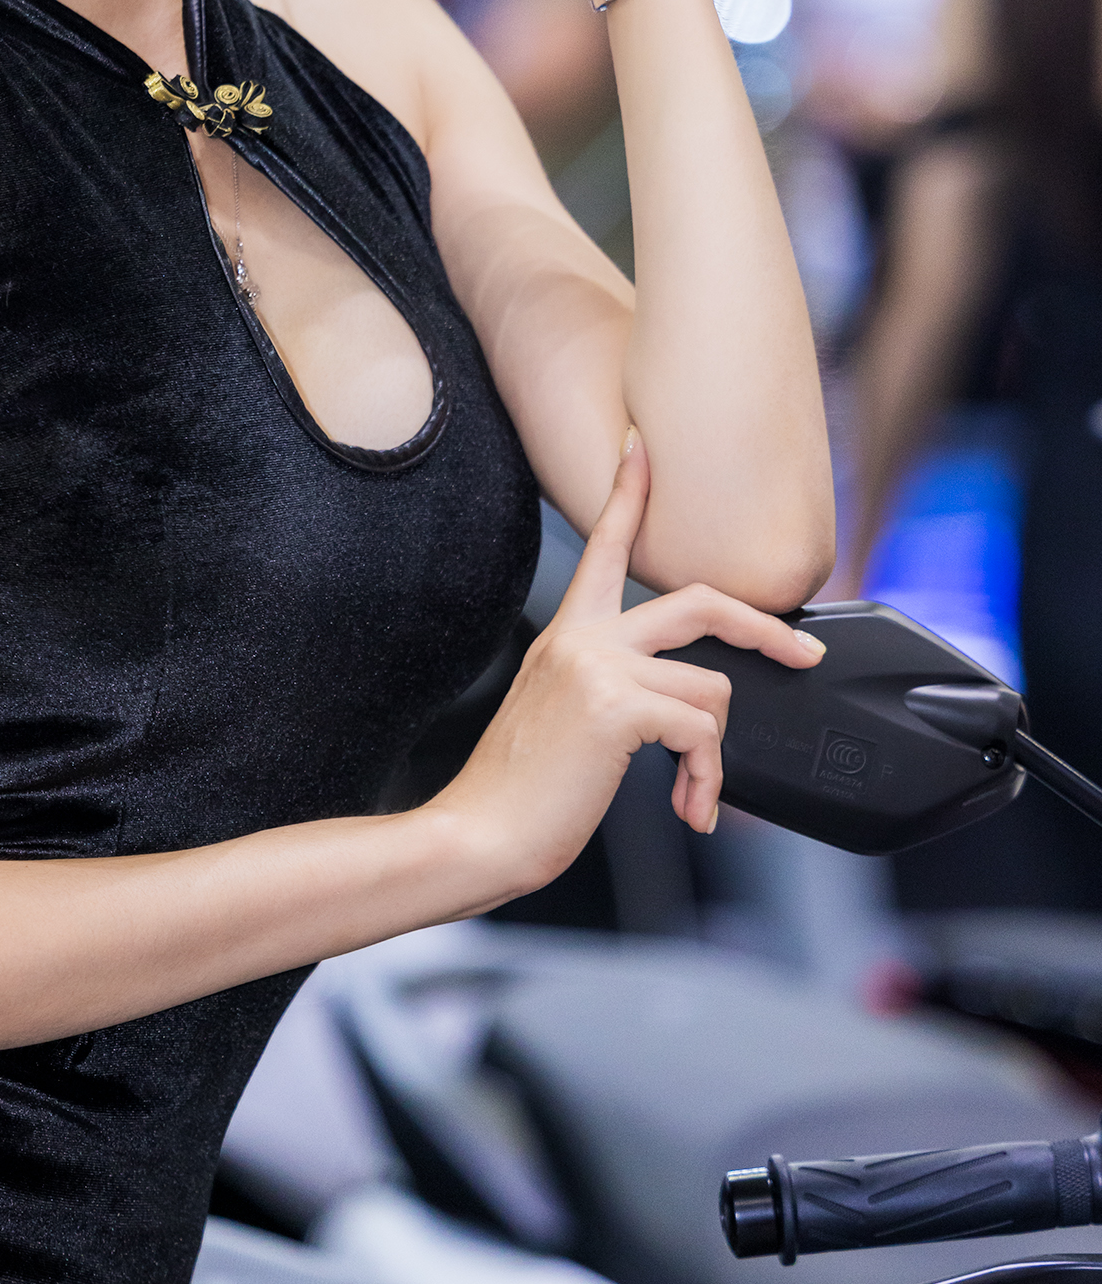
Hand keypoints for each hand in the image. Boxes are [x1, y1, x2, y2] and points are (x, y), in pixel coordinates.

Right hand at [437, 432, 826, 898]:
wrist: (480, 834)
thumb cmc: (519, 794)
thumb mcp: (564, 721)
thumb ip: (612, 692)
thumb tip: (680, 712)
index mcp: (568, 638)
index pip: (605, 548)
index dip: (628, 494)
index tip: (643, 450)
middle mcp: (584, 641)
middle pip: (697, 600)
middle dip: (765, 626)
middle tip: (802, 653)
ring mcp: (599, 669)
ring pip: (711, 689)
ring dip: (716, 755)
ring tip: (694, 796)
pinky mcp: (618, 707)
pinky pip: (702, 731)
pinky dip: (707, 778)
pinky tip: (689, 810)